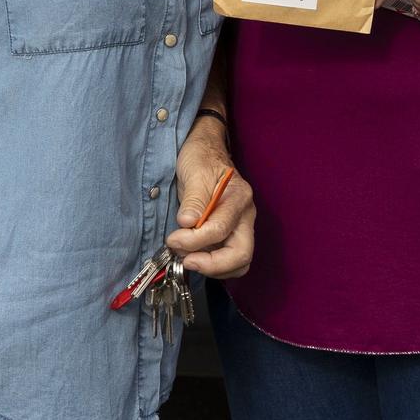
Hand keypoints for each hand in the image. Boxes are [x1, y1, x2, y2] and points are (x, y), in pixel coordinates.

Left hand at [165, 120, 253, 277]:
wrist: (205, 151)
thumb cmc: (201, 158)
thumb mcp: (194, 172)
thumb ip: (193, 199)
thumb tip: (187, 223)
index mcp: (239, 197)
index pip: (221, 229)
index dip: (195, 240)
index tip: (173, 239)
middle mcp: (245, 216)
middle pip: (241, 255)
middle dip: (212, 265)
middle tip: (186, 259)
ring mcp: (240, 227)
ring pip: (238, 263)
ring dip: (212, 268)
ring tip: (187, 257)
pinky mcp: (230, 235)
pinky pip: (228, 260)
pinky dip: (212, 266)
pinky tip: (193, 255)